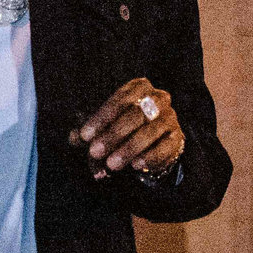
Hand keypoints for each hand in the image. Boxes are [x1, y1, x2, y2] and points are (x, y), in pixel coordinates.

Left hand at [70, 78, 184, 178]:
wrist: (153, 142)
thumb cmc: (123, 128)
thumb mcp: (104, 126)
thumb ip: (89, 130)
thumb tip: (73, 138)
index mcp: (139, 87)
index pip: (119, 99)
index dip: (100, 118)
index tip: (85, 136)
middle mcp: (158, 98)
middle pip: (135, 115)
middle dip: (112, 135)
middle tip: (95, 152)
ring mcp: (171, 117)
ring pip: (150, 132)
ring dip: (128, 149)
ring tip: (111, 164)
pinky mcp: (178, 137)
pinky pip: (165, 147)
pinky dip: (150, 157)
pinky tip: (135, 166)